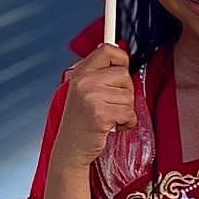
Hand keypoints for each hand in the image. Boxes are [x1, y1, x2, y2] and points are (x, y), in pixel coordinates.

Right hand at [50, 43, 135, 171]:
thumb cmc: (81, 120)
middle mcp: (84, 81)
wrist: (70, 148)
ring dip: (125, 110)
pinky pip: (129, 113)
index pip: (108, 50)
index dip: (121, 59)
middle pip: (124, 74)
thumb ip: (99, 72)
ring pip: (129, 95)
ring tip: (109, 117)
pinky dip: (126, 123)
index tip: (121, 69)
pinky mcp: (100, 114)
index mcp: (80, 72)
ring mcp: (91, 97)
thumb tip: (120, 54)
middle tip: (111, 104)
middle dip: (125, 91)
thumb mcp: (83, 89)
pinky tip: (112, 126)